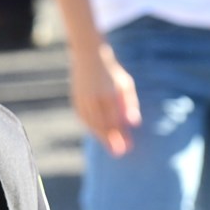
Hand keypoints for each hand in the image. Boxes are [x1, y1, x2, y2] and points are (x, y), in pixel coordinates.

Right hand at [69, 42, 140, 156]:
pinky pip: (83, 118)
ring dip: (100, 136)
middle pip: (102, 125)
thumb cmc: (111, 71)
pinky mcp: (75, 99)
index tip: (128, 148)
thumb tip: (134, 123)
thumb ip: (130, 104)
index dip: (121, 135)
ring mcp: (82, 99)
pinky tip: (98, 133)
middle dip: (110, 141)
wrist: (88, 55)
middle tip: (118, 154)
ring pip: (91, 123)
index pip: (115, 120)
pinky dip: (90, 127)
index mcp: (108, 94)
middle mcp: (93, 98)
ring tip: (109, 146)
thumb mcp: (125, 84)